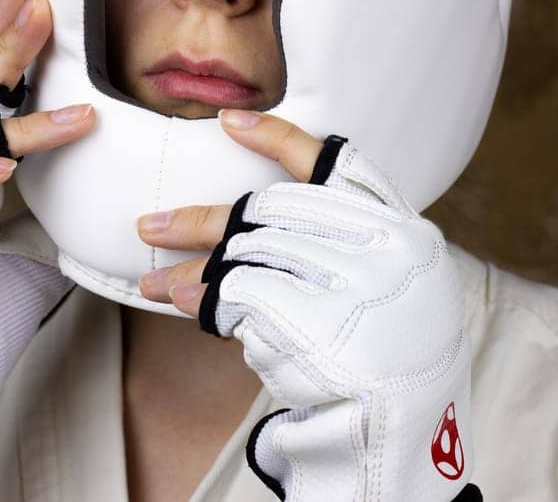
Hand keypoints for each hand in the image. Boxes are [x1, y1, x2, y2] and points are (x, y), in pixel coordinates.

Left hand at [134, 110, 474, 500]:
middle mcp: (382, 247)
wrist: (404, 436)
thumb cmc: (388, 362)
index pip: (339, 164)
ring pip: (245, 250)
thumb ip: (343, 249)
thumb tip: (256, 228)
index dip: (278, 139)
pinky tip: (178, 300)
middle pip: (271, 210)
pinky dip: (203, 297)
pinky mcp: (313, 318)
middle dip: (204, 218)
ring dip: (191, 263)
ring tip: (152, 278)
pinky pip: (238, 293)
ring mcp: (351, 281)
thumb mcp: (391, 291)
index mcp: (405, 232)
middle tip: (153, 225)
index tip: (229, 122)